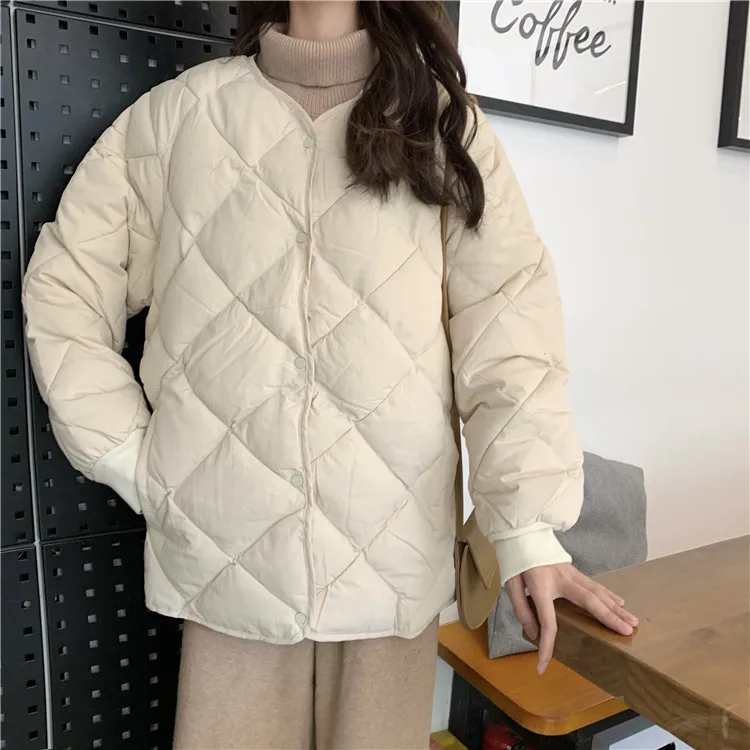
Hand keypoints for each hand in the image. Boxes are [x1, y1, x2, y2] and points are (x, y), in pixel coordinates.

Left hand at [505, 563, 638, 674]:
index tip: (543, 666)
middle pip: (589, 601)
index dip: (546, 645)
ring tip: (633, 621)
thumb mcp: (510, 583)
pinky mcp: (573, 569)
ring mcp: (570, 572)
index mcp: (541, 586)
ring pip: (596, 591)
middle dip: (609, 618)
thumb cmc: (515, 559)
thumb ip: (521, 608)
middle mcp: (561, 579)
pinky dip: (608, 594)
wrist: (522, 531)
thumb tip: (533, 633)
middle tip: (628, 633)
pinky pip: (594, 584)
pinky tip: (620, 602)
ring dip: (615, 607)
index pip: (547, 621)